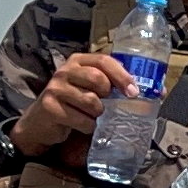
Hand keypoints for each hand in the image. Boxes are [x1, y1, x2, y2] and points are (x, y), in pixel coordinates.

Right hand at [13, 52, 132, 156]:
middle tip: (106, 105)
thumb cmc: (73, 102)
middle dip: (108, 96)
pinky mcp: (50, 108)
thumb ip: (110, 82)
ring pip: (91, 102)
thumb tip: (146, 89)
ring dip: (98, 113)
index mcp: (77, 61)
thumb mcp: (89, 86)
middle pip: (97, 79)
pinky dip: (88, 126)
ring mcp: (54, 89)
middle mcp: (64, 71)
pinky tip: (81, 124)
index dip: (122, 75)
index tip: (134, 92)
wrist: (41, 122)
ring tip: (90, 115)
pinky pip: (82, 120)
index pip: (103, 60)